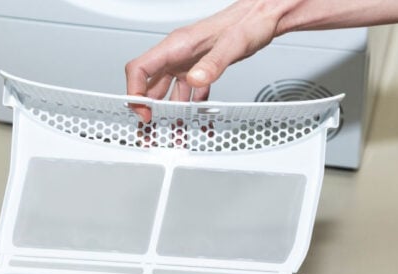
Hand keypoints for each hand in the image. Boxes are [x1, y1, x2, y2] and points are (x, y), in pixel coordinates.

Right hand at [125, 0, 300, 120]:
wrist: (262, 17)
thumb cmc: (247, 23)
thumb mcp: (232, 45)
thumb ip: (212, 64)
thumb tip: (195, 80)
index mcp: (176, 46)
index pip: (140, 69)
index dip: (135, 92)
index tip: (143, 112)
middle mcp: (178, 55)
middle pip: (150, 84)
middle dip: (149, 109)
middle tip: (152, 129)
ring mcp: (188, 63)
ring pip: (170, 92)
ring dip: (171, 114)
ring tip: (173, 132)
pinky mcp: (201, 70)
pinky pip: (191, 94)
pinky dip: (192, 109)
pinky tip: (196, 121)